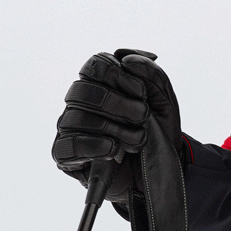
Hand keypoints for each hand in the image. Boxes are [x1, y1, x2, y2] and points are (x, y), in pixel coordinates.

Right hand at [53, 49, 186, 230]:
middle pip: (83, 89)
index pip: (95, 65)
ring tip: (138, 139)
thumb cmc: (157, 133)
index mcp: (101, 84)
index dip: (119, 75)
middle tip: (142, 115)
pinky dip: (95, 145)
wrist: (160, 171)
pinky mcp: (66, 156)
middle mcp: (80, 104)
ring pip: (77, 118)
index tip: (142, 92)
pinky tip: (115, 148)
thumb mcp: (164, 102)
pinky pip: (68, 146)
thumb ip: (152, 75)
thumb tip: (126, 58)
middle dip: (118, 103)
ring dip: (114, 127)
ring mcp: (71, 129)